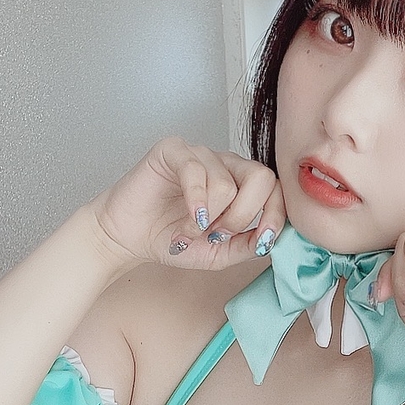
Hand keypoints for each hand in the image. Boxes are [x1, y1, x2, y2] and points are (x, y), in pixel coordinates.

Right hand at [85, 137, 286, 270]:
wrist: (128, 237)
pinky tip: (188, 218)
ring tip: (190, 229)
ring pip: (226, 183)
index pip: (275, 188)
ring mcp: (200, 155)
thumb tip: (273, 239)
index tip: (261, 240)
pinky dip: (196, 201)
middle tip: (217, 235)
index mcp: (241, 184)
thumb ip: (248, 246)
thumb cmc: (172, 239)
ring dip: (209, 218)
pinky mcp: (174, 151)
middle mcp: (225, 165)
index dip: (274, 215)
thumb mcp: (219, 254)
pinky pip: (196, 170)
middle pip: (261, 178)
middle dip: (242, 216)